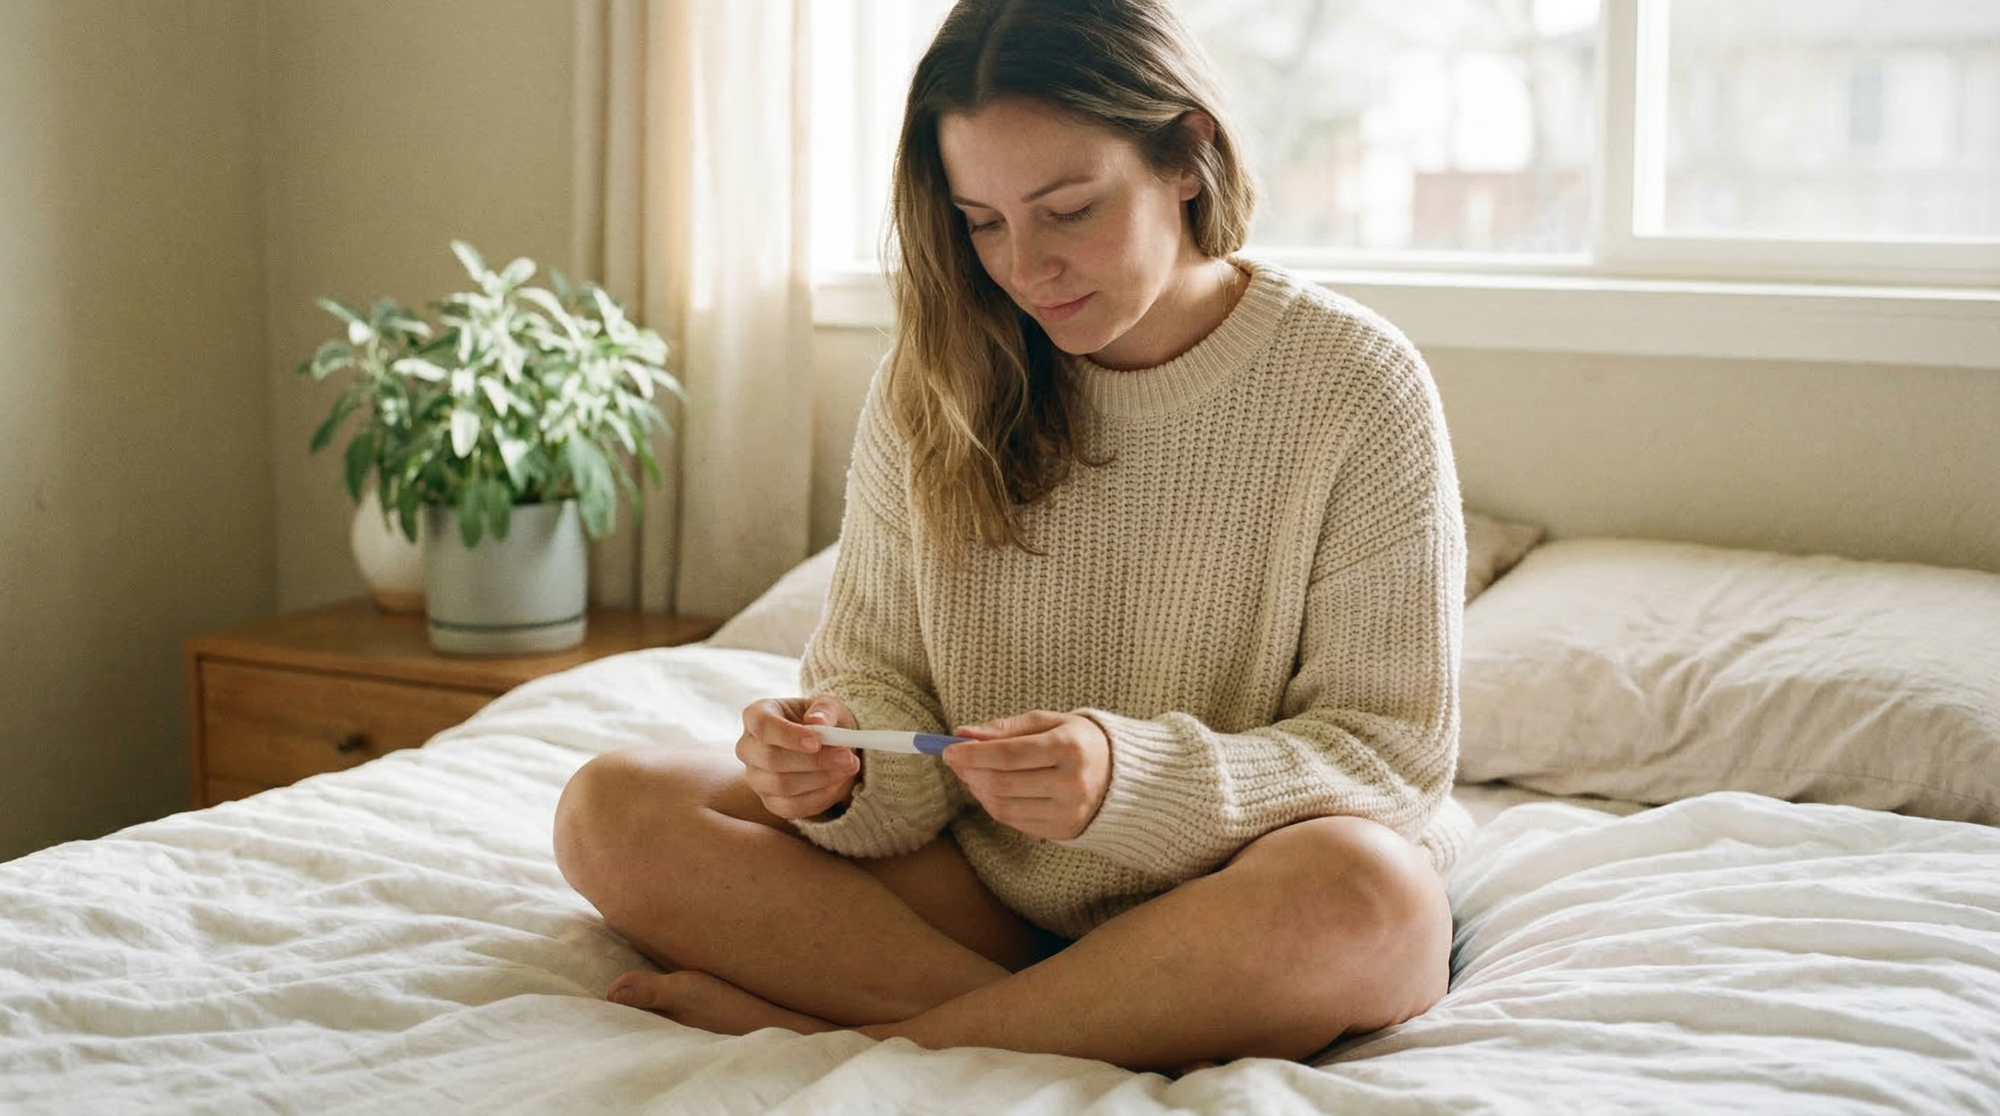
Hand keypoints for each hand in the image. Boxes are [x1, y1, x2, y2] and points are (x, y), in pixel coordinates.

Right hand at [736, 695, 860, 819]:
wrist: (826, 748)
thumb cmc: (822, 721)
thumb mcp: (829, 707)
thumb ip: (825, 710)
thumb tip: (817, 722)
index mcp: (757, 715)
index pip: (762, 725)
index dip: (787, 735)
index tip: (817, 742)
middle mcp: (748, 748)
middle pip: (771, 759)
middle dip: (814, 761)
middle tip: (847, 757)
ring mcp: (755, 777)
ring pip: (782, 785)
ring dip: (821, 778)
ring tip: (849, 766)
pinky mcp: (770, 801)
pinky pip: (791, 806)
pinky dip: (820, 796)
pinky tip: (838, 782)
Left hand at [943, 710, 1110, 840]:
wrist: (1125, 778)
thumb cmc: (1081, 742)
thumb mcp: (1050, 723)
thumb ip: (1007, 728)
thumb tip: (964, 733)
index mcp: (1069, 748)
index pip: (1007, 754)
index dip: (972, 754)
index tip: (948, 749)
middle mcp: (1071, 783)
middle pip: (1001, 783)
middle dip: (970, 772)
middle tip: (955, 760)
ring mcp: (1068, 811)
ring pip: (1003, 806)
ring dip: (978, 790)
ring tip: (972, 774)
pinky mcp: (1063, 831)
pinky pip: (1014, 821)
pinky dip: (994, 806)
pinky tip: (991, 790)